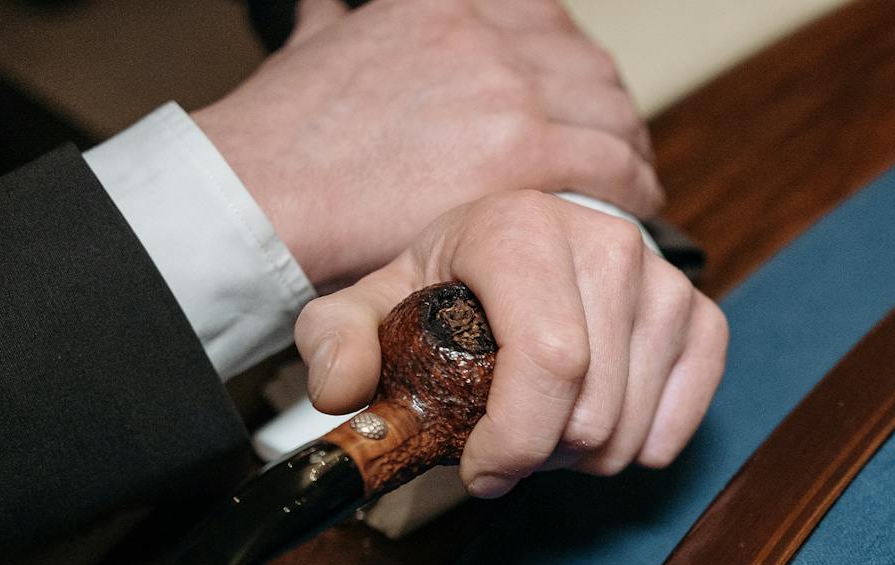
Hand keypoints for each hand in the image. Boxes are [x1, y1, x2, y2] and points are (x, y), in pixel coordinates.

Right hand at [195, 0, 661, 288]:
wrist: (260, 190)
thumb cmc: (281, 136)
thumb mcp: (315, 44)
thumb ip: (337, 20)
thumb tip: (332, 8)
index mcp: (442, 5)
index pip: (545, 19)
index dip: (570, 65)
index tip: (576, 100)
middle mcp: (485, 35)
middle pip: (591, 67)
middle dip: (608, 112)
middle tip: (615, 153)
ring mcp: (509, 89)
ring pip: (614, 114)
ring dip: (630, 152)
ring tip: (630, 188)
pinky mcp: (524, 153)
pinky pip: (616, 169)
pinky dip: (635, 191)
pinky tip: (632, 214)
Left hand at [296, 191, 726, 496]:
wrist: (522, 246)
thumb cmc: (450, 284)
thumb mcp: (375, 302)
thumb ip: (335, 340)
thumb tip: (342, 390)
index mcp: (524, 231)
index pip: (551, 361)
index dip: (517, 440)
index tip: (480, 470)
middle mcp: (607, 243)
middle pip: (591, 411)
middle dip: (541, 456)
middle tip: (506, 443)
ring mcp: (663, 280)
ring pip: (632, 427)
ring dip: (584, 454)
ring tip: (547, 424)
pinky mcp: (700, 315)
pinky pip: (682, 414)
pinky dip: (642, 443)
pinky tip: (604, 423)